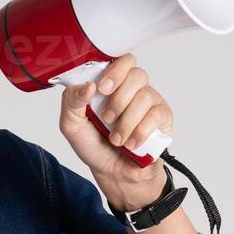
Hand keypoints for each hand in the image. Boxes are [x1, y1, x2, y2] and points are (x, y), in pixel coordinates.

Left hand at [57, 54, 171, 210]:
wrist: (113, 173)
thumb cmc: (94, 145)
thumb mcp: (72, 126)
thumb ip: (71, 102)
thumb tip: (88, 85)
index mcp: (111, 84)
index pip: (122, 60)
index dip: (115, 70)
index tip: (102, 89)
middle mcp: (132, 89)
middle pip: (137, 74)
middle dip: (119, 100)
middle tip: (106, 119)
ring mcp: (150, 102)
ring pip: (145, 96)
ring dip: (126, 122)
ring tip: (116, 139)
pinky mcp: (163, 118)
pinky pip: (156, 115)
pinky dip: (140, 132)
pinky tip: (131, 144)